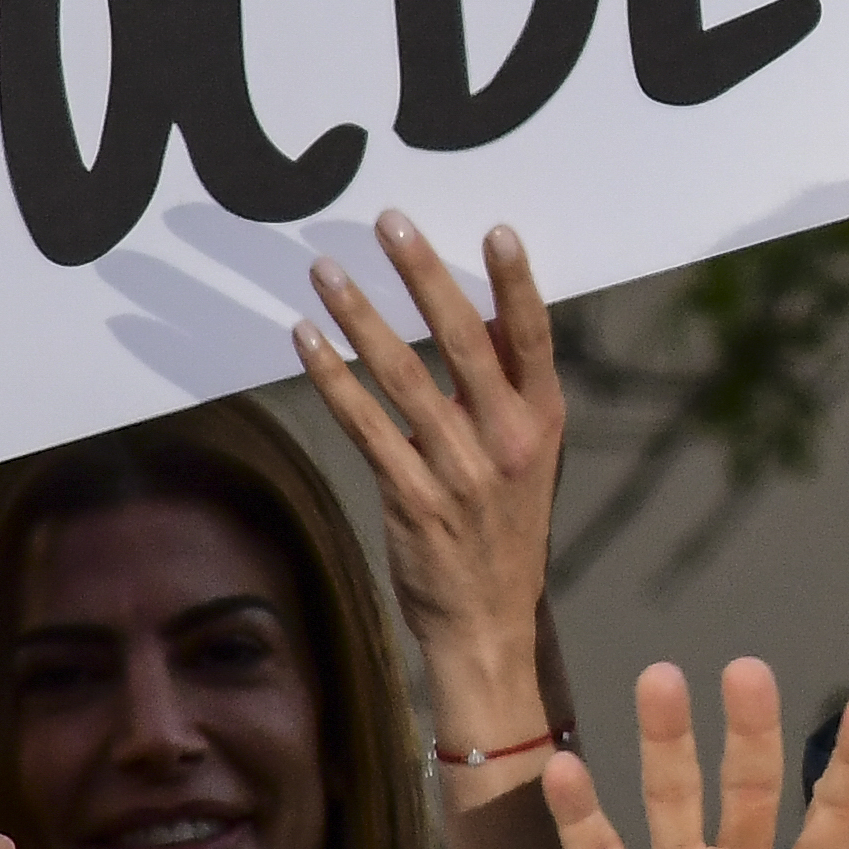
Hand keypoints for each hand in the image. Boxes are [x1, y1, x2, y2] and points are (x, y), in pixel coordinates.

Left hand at [296, 212, 563, 718]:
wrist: (487, 625)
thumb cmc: (503, 532)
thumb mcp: (529, 458)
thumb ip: (508, 390)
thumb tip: (485, 314)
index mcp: (542, 422)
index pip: (534, 338)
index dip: (517, 284)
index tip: (496, 231)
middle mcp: (507, 441)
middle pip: (464, 341)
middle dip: (423, 276)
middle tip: (390, 223)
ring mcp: (459, 471)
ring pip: (402, 377)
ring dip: (359, 317)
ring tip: (327, 271)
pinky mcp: (411, 497)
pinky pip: (364, 425)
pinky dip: (332, 378)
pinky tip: (306, 341)